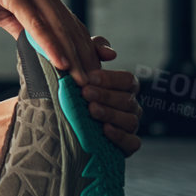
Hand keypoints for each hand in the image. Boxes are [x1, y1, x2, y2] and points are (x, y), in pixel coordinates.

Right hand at [0, 0, 109, 85]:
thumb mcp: (2, 11)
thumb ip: (21, 27)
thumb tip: (35, 48)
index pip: (70, 26)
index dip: (83, 51)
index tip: (91, 74)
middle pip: (70, 29)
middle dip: (84, 59)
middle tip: (94, 85)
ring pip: (58, 28)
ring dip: (73, 57)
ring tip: (82, 80)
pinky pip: (36, 23)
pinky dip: (50, 44)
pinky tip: (60, 62)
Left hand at [79, 41, 143, 156]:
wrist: (64, 122)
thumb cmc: (76, 89)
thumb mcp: (82, 65)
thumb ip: (95, 50)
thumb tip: (111, 53)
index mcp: (124, 87)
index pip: (128, 81)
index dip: (110, 79)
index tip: (89, 77)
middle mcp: (131, 106)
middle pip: (127, 100)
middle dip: (106, 96)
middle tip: (85, 93)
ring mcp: (130, 126)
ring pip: (130, 120)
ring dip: (110, 114)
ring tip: (91, 110)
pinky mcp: (126, 146)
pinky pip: (132, 142)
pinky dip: (120, 137)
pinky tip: (105, 130)